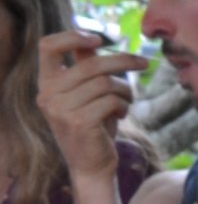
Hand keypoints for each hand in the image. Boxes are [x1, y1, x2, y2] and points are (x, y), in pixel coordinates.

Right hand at [33, 29, 142, 186]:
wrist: (91, 166)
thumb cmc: (94, 126)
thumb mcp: (87, 95)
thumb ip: (86, 69)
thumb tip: (93, 40)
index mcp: (46, 83)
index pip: (48, 46)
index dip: (72, 36)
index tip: (97, 39)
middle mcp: (47, 94)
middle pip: (91, 64)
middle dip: (122, 61)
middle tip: (144, 62)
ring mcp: (61, 109)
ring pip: (105, 83)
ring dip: (125, 90)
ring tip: (127, 101)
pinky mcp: (79, 122)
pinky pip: (111, 101)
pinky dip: (123, 105)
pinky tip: (122, 114)